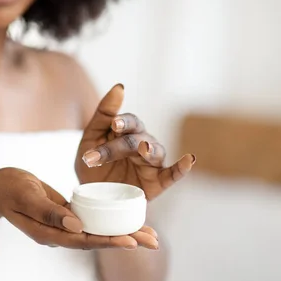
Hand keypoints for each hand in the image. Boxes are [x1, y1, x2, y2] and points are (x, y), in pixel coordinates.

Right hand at [0, 167, 157, 249]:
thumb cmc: (8, 188)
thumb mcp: (26, 195)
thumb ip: (48, 211)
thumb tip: (77, 225)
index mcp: (48, 233)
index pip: (83, 241)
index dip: (108, 241)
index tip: (132, 242)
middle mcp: (59, 234)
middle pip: (96, 240)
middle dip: (125, 241)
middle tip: (154, 242)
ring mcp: (63, 226)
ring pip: (97, 232)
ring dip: (123, 233)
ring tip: (150, 235)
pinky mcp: (67, 215)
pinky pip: (92, 221)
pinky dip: (110, 221)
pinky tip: (127, 220)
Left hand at [76, 84, 195, 200]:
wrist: (90, 194)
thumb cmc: (93, 162)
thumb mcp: (91, 138)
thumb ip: (104, 113)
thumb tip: (120, 86)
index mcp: (127, 132)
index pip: (130, 122)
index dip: (123, 122)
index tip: (114, 125)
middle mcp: (143, 144)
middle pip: (136, 140)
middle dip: (116, 148)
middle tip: (95, 157)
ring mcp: (150, 164)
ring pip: (154, 152)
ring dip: (149, 150)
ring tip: (143, 149)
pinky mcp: (156, 182)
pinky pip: (172, 174)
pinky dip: (182, 168)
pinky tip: (190, 159)